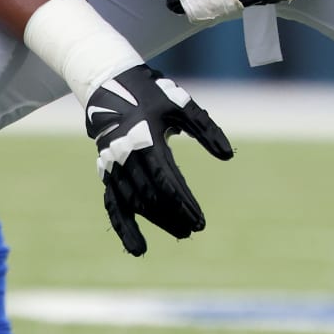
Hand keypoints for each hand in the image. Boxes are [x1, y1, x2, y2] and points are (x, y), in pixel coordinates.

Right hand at [84, 64, 233, 255]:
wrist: (108, 85)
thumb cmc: (150, 94)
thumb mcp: (180, 105)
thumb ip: (205, 129)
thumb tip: (228, 156)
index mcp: (144, 139)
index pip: (166, 181)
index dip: (182, 203)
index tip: (199, 220)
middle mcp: (125, 156)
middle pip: (151, 196)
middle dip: (173, 215)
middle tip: (194, 229)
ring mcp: (113, 167)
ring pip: (134, 203)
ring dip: (157, 221)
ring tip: (181, 233)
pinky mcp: (106, 173)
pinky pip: (113, 205)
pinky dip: (123, 227)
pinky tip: (137, 248)